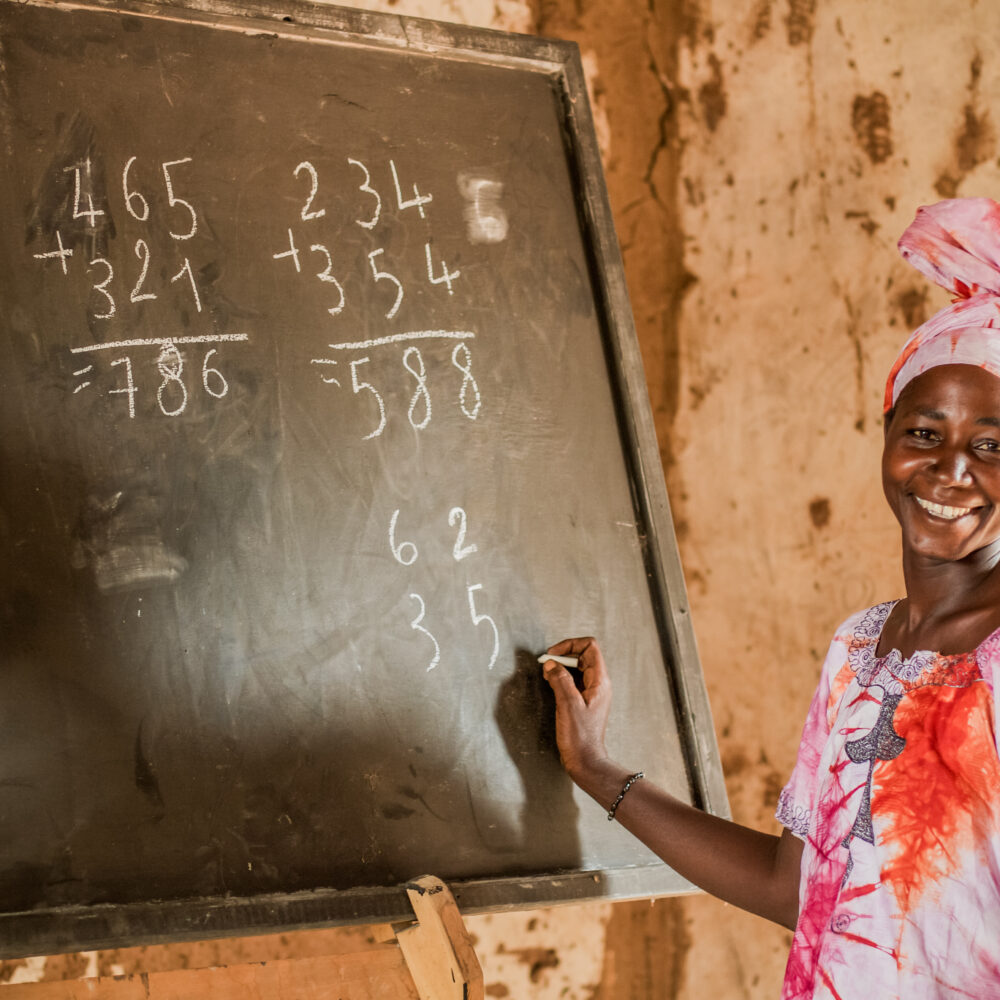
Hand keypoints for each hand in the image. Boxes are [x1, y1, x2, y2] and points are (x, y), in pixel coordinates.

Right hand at [541, 636, 611, 780]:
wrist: (585, 760)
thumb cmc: (580, 736)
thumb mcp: (568, 704)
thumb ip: (560, 680)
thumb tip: (550, 664)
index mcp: (600, 681)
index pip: (589, 647)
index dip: (570, 645)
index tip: (552, 654)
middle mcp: (598, 683)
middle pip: (583, 655)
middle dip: (563, 655)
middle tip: (546, 665)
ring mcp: (592, 692)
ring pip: (577, 668)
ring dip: (561, 667)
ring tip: (547, 675)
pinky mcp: (584, 700)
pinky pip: (574, 680)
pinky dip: (561, 678)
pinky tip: (551, 685)